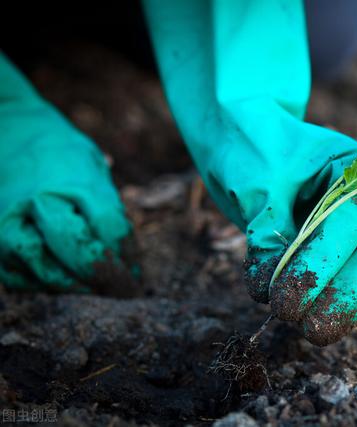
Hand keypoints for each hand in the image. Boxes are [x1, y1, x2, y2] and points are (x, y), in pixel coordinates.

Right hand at [0, 54, 134, 292]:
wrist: (6, 130)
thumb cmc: (59, 152)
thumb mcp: (92, 165)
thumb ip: (108, 205)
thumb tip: (127, 255)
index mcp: (74, 179)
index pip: (110, 228)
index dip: (127, 256)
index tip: (136, 272)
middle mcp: (40, 201)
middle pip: (78, 251)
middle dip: (104, 276)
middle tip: (121, 289)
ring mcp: (9, 221)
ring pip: (45, 271)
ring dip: (76, 287)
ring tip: (94, 289)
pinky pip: (18, 276)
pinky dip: (43, 286)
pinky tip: (63, 283)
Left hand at [144, 0, 356, 344]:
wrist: (246, 129)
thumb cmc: (252, 144)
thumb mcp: (255, 183)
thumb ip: (267, 235)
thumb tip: (270, 290)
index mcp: (352, 166)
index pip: (345, 224)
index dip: (317, 268)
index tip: (283, 300)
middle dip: (344, 295)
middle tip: (306, 326)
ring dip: (348, 306)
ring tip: (313, 331)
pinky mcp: (349, 241)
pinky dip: (343, 302)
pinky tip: (322, 321)